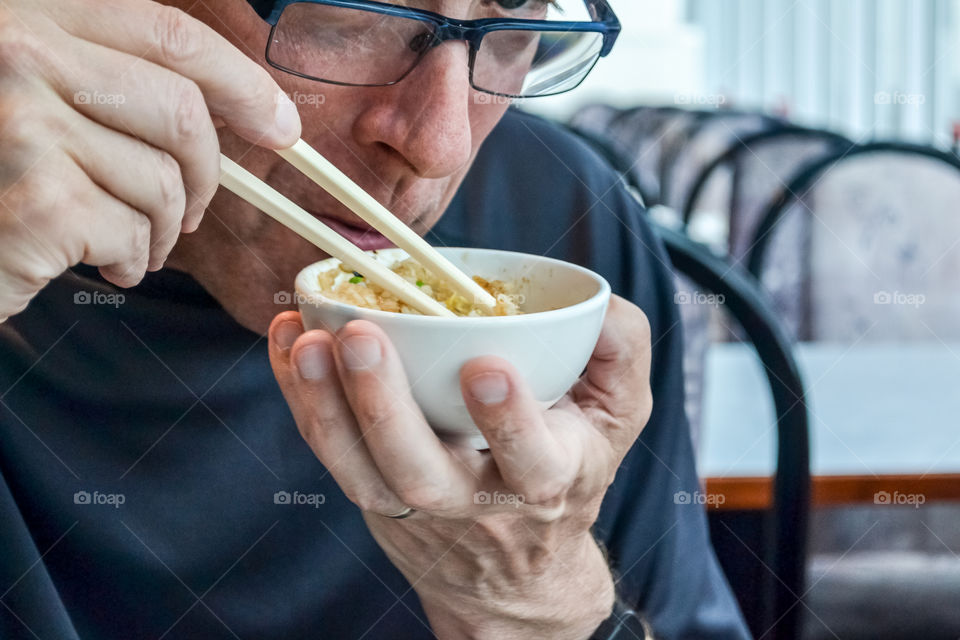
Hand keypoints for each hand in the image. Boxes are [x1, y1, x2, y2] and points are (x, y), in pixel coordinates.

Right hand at [0, 0, 300, 320]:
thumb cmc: (5, 177)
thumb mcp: (46, 100)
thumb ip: (122, 85)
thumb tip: (253, 111)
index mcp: (32, 17)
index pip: (168, 33)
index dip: (240, 81)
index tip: (279, 124)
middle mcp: (20, 55)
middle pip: (180, 110)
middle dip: (205, 174)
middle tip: (192, 212)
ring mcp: (23, 125)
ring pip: (161, 181)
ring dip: (162, 230)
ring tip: (127, 244)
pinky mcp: (38, 201)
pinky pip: (134, 233)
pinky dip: (133, 262)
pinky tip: (100, 265)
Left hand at [268, 295, 652, 638]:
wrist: (515, 566)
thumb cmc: (570, 463)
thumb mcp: (620, 415)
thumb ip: (622, 353)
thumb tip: (597, 304)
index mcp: (547, 480)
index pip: (532, 462)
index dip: (509, 423)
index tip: (486, 368)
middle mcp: (476, 502)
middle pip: (421, 472)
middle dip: (386, 407)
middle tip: (361, 338)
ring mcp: (414, 506)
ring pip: (362, 471)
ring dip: (327, 406)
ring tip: (307, 340)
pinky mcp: (373, 497)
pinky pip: (330, 454)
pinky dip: (303, 400)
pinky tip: (290, 343)